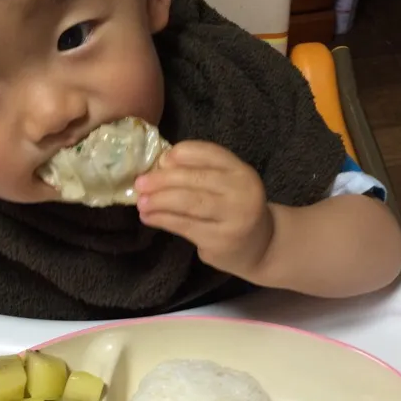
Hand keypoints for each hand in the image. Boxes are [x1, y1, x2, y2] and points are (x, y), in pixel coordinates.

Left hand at [135, 141, 273, 278]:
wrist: (261, 247)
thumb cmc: (234, 210)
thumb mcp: (227, 185)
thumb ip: (201, 172)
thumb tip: (158, 166)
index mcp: (241, 171)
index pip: (209, 153)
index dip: (181, 154)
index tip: (161, 160)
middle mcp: (241, 192)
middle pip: (195, 179)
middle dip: (162, 180)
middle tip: (139, 184)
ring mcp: (233, 217)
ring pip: (188, 203)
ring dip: (159, 201)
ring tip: (140, 202)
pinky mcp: (220, 240)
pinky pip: (184, 225)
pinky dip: (162, 220)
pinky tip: (149, 217)